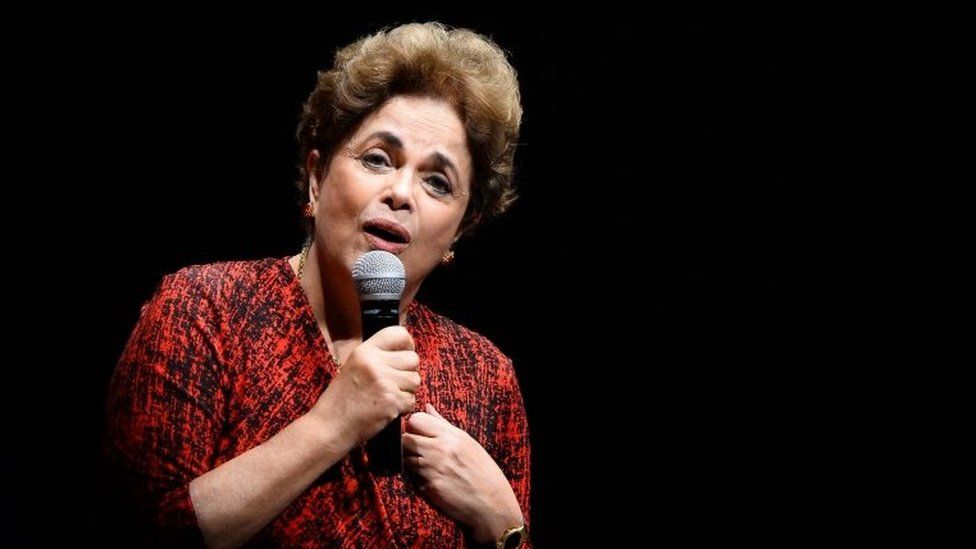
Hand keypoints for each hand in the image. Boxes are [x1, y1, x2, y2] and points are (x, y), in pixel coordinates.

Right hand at [309, 326, 419, 446]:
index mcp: (364, 351)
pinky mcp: (391, 401)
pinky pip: (411, 400)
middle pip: (413, 359)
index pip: (398, 333)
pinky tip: (387, 409)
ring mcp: (384, 382)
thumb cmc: (341, 400)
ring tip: (388, 397)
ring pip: (415, 380)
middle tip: (395, 383)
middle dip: (408, 372)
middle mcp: (374, 363)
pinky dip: (403, 407)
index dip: (407, 344)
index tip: (405, 354)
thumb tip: (404, 352)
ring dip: (407, 391)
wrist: (329, 427)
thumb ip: (376, 357)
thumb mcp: (353, 367)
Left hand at [403, 404, 522, 542]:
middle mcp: (440, 449)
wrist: (492, 502)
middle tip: (416, 451)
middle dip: (406, 444)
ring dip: (409, 462)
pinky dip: (416, 478)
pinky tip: (430, 480)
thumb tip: (427, 407)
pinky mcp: (429, 487)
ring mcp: (433, 469)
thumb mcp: (466, 442)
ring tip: (425, 467)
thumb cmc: (482, 470)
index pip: (415, 419)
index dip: (413, 427)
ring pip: (404, 459)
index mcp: (451, 435)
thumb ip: (442, 424)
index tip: (418, 434)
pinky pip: (411, 478)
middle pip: (405, 438)